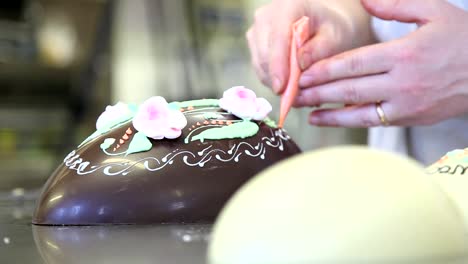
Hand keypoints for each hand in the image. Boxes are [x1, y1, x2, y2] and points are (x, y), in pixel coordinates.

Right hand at [246, 0, 373, 93]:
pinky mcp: (254, 46)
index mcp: (287, 7)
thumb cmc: (332, 27)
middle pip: (265, 56)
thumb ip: (320, 49)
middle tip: (300, 96)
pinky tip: (292, 82)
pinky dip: (275, 81)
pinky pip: (260, 70)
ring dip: (278, 82)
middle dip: (280, 79)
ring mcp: (256, 31)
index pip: (277, 39)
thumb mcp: (336, 36)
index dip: (278, 66)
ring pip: (260, 66)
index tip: (282, 88)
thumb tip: (300, 65)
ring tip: (301, 89)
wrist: (324, 23)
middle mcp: (265, 17)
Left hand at [296, 0, 467, 126]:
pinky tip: (327, 119)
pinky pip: (372, 121)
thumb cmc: (461, 39)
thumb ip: (396, 4)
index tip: (303, 72)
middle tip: (293, 92)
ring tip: (303, 110)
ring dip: (327, 111)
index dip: (325, 70)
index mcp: (404, 53)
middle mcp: (402, 82)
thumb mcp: (433, 11)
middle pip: (350, 88)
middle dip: (317, 91)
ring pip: (357, 110)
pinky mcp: (409, 118)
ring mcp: (405, 104)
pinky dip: (347, 120)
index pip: (354, 63)